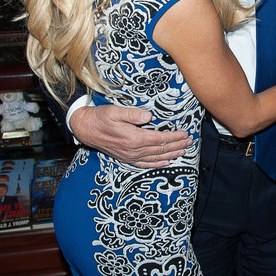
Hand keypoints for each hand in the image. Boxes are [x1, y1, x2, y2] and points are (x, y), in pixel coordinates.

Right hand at [70, 105, 189, 166]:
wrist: (85, 129)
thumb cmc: (100, 118)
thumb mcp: (115, 111)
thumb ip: (132, 114)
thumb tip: (148, 116)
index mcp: (133, 138)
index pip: (159, 138)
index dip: (174, 137)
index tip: (184, 134)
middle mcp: (133, 150)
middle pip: (160, 149)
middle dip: (176, 145)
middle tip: (189, 142)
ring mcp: (130, 156)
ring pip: (155, 158)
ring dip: (171, 154)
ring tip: (183, 151)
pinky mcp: (126, 158)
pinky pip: (145, 164)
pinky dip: (157, 164)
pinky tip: (165, 163)